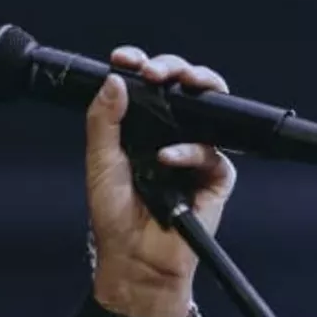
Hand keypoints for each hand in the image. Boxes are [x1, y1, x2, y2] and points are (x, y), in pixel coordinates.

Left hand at [87, 47, 236, 316]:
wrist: (133, 257)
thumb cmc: (114, 213)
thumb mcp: (100, 160)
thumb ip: (104, 119)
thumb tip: (114, 79)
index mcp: (141, 124)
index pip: (145, 84)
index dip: (138, 64)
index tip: (123, 59)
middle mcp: (171, 132)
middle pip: (181, 85)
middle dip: (172, 67)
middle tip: (156, 71)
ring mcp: (195, 152)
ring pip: (210, 106)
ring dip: (199, 85)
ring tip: (181, 81)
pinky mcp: (215, 176)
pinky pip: (213, 153)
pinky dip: (189, 151)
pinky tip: (168, 159)